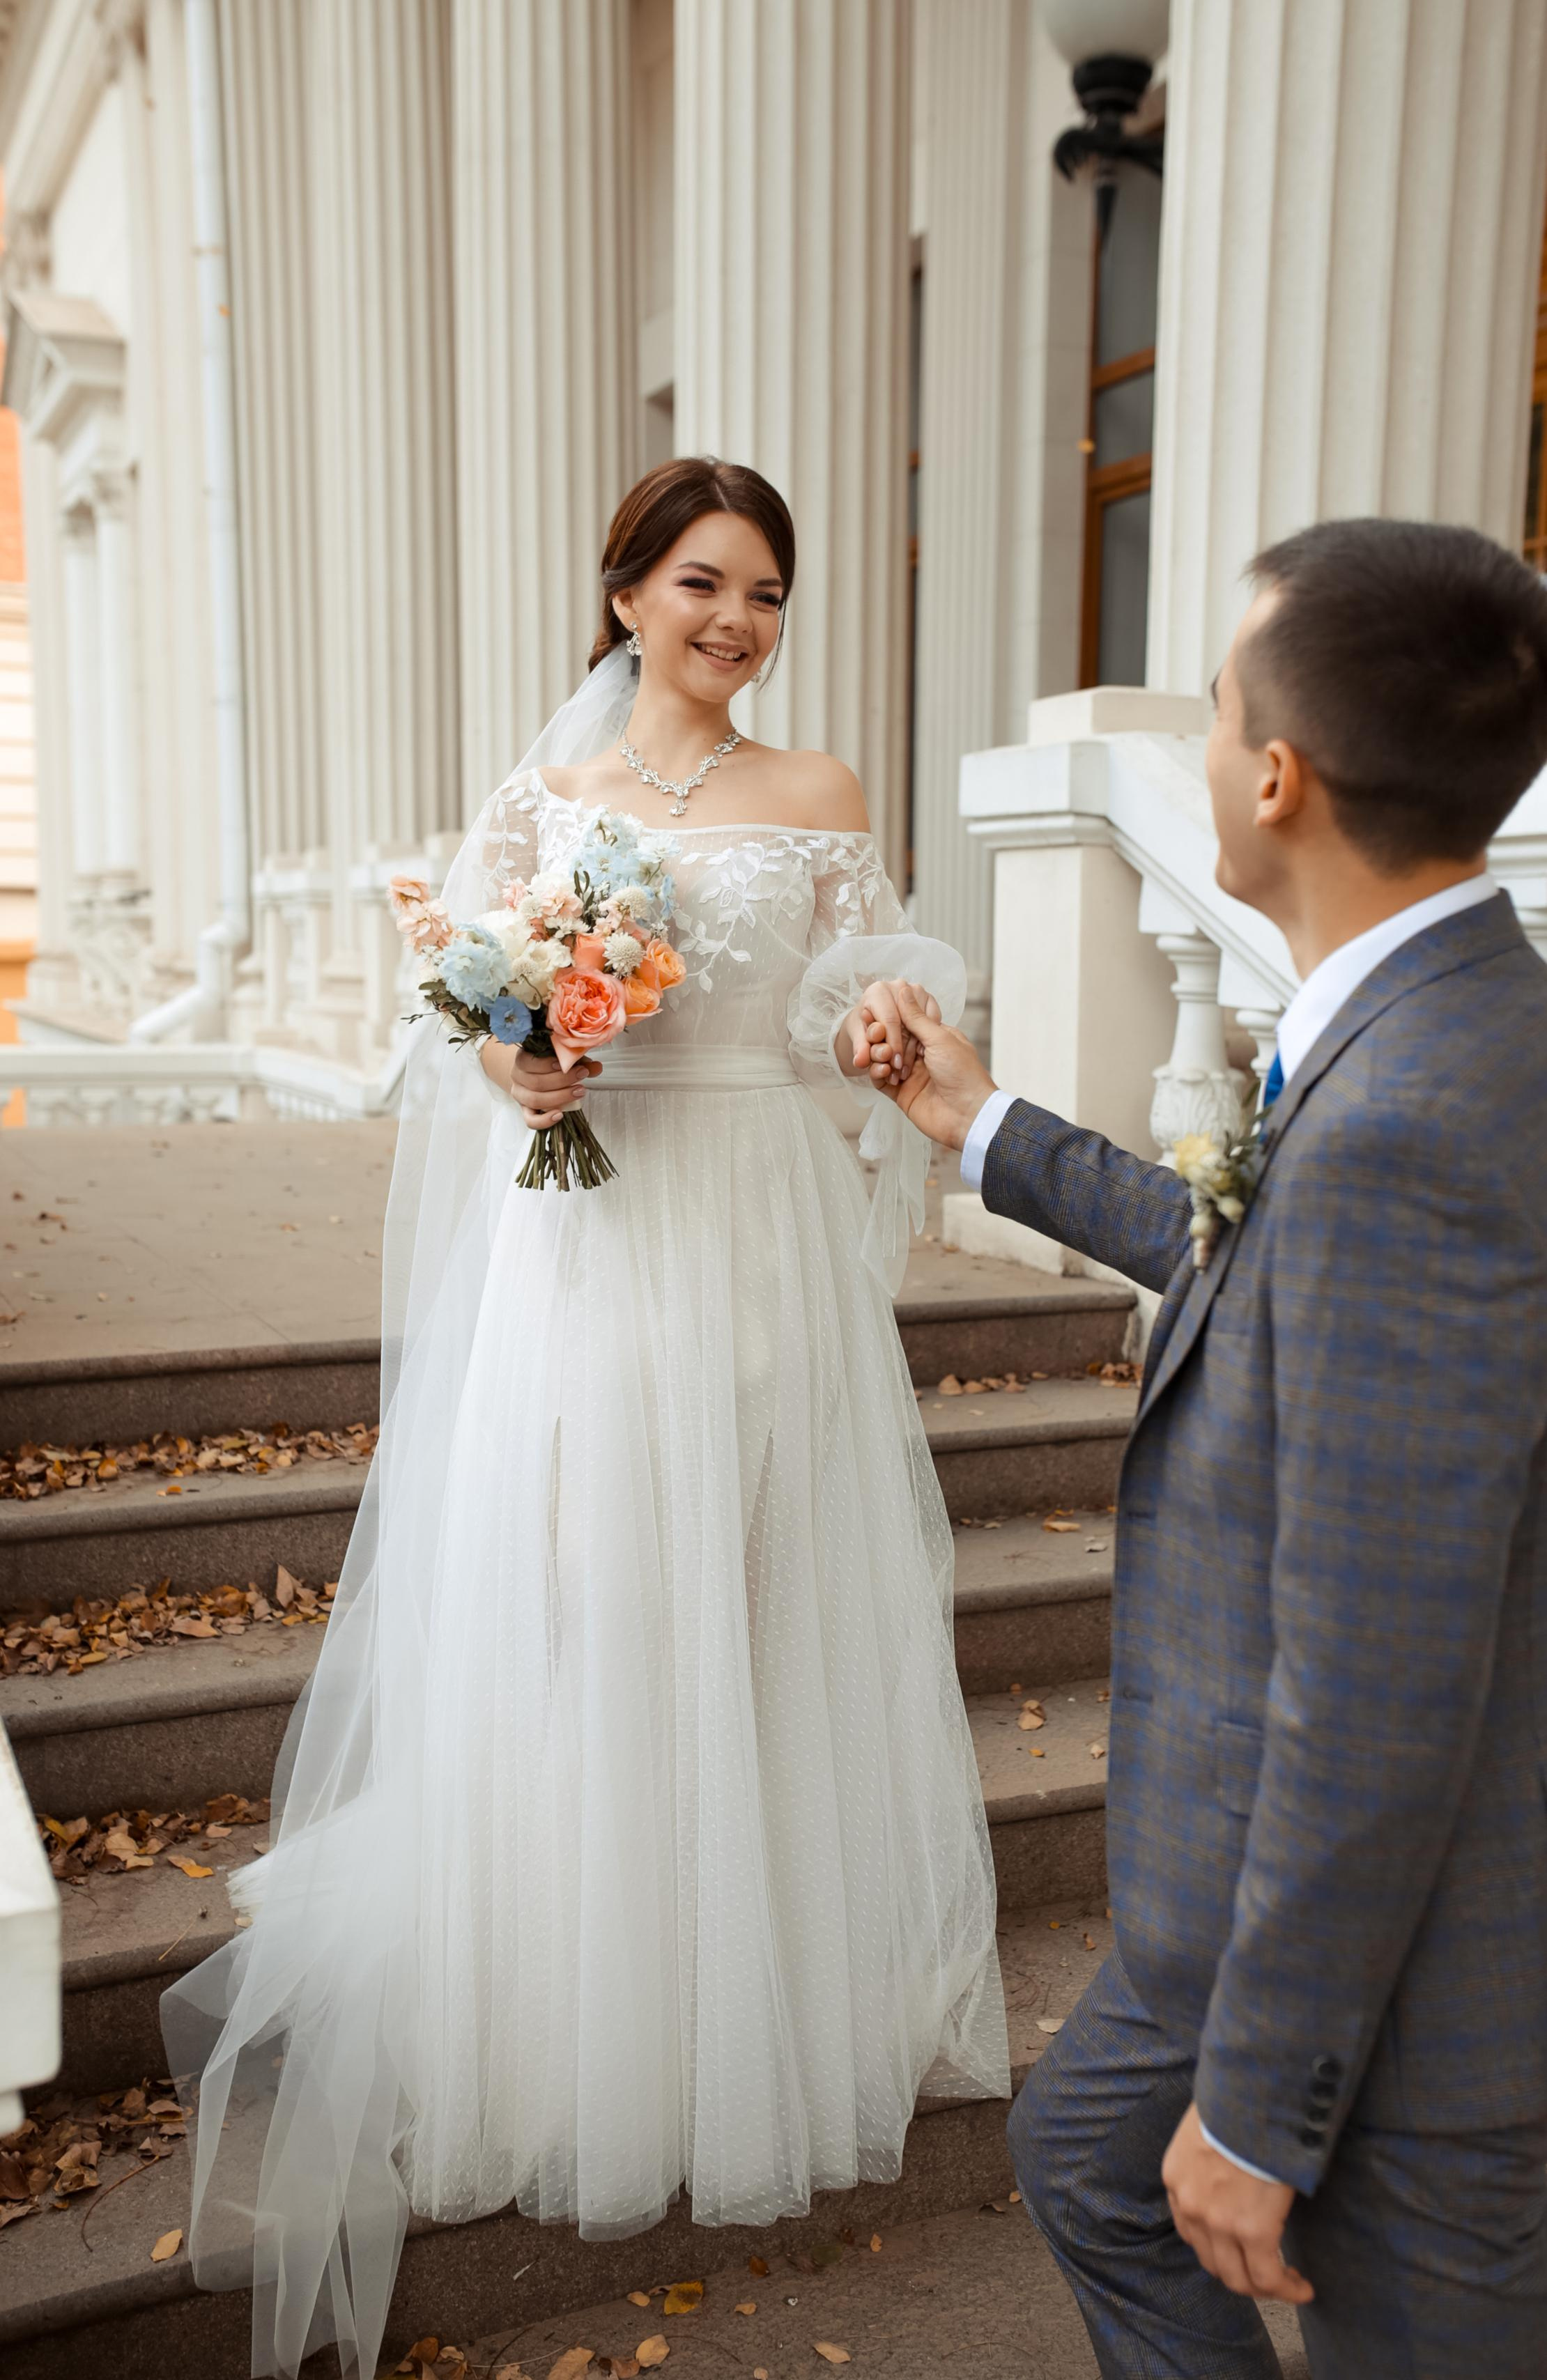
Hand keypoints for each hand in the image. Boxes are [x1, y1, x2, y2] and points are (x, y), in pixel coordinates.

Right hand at [480, 1039, 601, 1128]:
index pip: (530, 1061)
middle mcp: (517, 1077)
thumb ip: (579, 1061)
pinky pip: (530, 1120)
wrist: (532, 1075)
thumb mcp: (563, 1059)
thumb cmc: (549, 1065)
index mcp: (523, 1059)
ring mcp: (520, 1095)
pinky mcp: (524, 1111)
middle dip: (562, 1080)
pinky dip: (545, 1120)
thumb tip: (596, 1067)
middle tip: (582, 1075)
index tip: (571, 1064)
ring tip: (579, 1092)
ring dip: (559, 1097)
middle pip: (536, 1082)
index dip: (549, 1064)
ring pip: (534, 1100)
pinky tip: (560, 1115)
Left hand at [840, 979, 929, 1082]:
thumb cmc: (864, 1027)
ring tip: (906, 1067)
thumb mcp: (859, 1038)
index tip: (894, 1065)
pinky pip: (933, 1022)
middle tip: (901, 1071)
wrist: (872, 1018)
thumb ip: (860, 1049)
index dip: (893, 1045)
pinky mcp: (929, 999)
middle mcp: (898, 986)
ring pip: (923, 1023)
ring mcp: (916, 990)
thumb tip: (860, 1061)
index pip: (890, 1020)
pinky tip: (915, 1054)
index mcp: (878, 991)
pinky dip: (926, 1039)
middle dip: (905, 1049)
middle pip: (908, 1022)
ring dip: (917, 1048)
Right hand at [874, 984, 997, 1150]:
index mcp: (935, 1038)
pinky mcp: (902, 1095)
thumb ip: (916, 1017)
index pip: (905, 1023)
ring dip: (879, 1055)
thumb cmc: (963, 1073)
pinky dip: (877, 1074)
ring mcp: (910, 1075)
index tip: (874, 1013)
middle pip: (891, 1040)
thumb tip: (904, 989)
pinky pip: (882, 1082)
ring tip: (882, 1056)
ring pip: (884, 1060)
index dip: (890, 1019)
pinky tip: (881, 1071)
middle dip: (882, 1038)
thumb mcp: (940, 1038)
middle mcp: (921, 1055)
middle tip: (875, 1035)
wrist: (968, 1115)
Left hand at [1161, 2103, 1309, 2305]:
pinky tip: (1302, 2288)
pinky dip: (1286, 2290)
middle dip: (1239, 2272)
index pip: (1190, 2231)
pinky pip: (1268, 2278)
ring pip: (1238, 2278)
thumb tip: (1230, 2160)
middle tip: (1266, 2270)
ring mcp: (1218, 2222)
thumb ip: (1209, 2152)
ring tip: (1287, 2282)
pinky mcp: (1253, 2230)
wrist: (1254, 2092)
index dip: (1217, 2246)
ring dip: (1263, 2287)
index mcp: (1176, 2178)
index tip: (1239, 2248)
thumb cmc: (1236, 2098)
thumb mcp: (1206, 2124)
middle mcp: (1190, 2206)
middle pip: (1212, 2260)